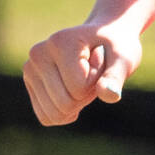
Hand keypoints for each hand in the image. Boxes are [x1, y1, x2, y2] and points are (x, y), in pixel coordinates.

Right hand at [24, 19, 142, 124]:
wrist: (104, 37)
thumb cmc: (117, 47)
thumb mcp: (125, 59)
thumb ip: (116, 77)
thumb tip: (110, 95)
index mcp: (60, 42)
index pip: (79, 88)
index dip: (98, 83)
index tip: (102, 61)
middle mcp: (38, 54)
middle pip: (64, 104)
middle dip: (87, 95)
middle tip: (93, 72)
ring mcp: (30, 69)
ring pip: (54, 114)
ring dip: (77, 103)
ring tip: (83, 78)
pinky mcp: (30, 83)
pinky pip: (47, 116)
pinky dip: (66, 111)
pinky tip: (73, 89)